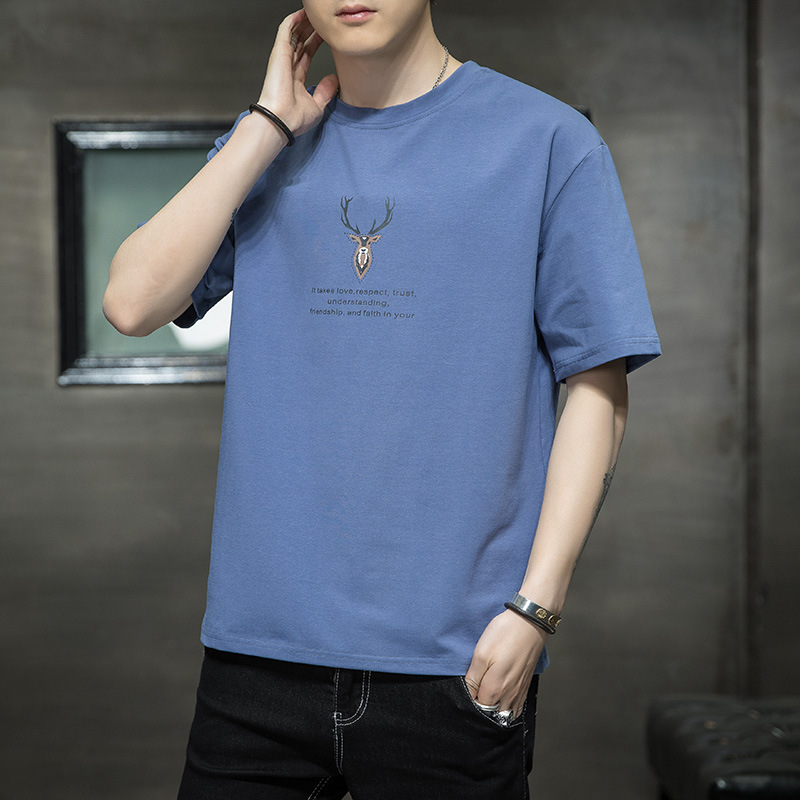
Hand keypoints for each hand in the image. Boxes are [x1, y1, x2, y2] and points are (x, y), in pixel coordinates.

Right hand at [257, 9, 338, 138]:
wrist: (282, 121)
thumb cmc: (294, 119)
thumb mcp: (317, 106)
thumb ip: (325, 92)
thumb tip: (334, 80)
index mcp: (295, 80)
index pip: (306, 55)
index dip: (315, 43)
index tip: (326, 36)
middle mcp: (288, 68)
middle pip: (299, 42)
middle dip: (310, 29)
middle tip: (321, 21)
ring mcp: (282, 59)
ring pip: (293, 33)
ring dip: (303, 22)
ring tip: (314, 14)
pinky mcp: (279, 53)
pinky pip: (285, 30)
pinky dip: (293, 20)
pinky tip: (302, 14)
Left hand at [464, 608, 545, 720]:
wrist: (530, 623)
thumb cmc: (504, 635)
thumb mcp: (481, 653)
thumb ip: (473, 679)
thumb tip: (468, 695)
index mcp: (495, 689)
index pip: (477, 707)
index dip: (469, 700)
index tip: (467, 689)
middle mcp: (509, 695)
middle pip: (492, 713)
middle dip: (482, 708)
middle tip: (476, 691)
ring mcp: (519, 692)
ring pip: (505, 713)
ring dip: (495, 710)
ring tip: (487, 695)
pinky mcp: (526, 685)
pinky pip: (516, 707)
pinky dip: (508, 707)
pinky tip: (502, 697)